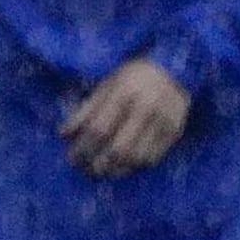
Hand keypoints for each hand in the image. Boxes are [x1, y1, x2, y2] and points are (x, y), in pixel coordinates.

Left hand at [63, 54, 193, 174]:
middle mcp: (146, 108)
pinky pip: (152, 158)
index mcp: (124, 93)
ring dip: (116, 169)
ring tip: (104, 171)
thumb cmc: (133, 76)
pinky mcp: (175, 132)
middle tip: (86, 170)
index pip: (98, 129)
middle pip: (118, 148)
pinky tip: (124, 165)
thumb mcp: (107, 84)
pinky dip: (135, 166)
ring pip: (136, 157)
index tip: (72, 158)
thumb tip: (64, 134)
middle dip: (98, 164)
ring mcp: (163, 121)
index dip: (82, 148)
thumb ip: (86, 109)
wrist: (175, 68)